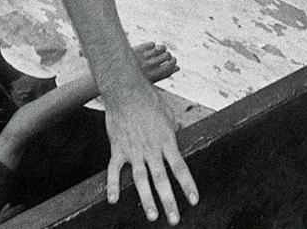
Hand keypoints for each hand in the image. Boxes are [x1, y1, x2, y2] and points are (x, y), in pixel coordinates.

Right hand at [102, 76, 197, 223]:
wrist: (126, 90)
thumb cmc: (150, 101)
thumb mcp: (169, 116)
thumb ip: (173, 132)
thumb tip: (177, 139)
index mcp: (167, 141)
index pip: (180, 168)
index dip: (188, 185)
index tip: (194, 201)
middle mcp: (151, 149)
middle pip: (161, 179)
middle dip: (169, 201)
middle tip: (174, 220)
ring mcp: (134, 151)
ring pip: (140, 180)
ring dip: (146, 199)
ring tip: (152, 216)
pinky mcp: (117, 149)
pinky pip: (114, 171)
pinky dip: (112, 186)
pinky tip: (113, 200)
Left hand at [134, 41, 177, 84]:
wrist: (117, 73)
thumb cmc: (136, 78)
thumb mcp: (151, 80)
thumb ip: (165, 74)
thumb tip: (178, 67)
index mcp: (154, 75)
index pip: (171, 65)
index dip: (174, 62)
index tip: (173, 61)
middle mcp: (150, 65)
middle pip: (167, 56)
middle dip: (168, 55)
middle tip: (166, 56)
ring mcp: (144, 57)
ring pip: (161, 48)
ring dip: (162, 49)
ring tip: (159, 50)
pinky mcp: (138, 49)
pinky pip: (152, 44)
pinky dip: (152, 45)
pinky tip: (150, 48)